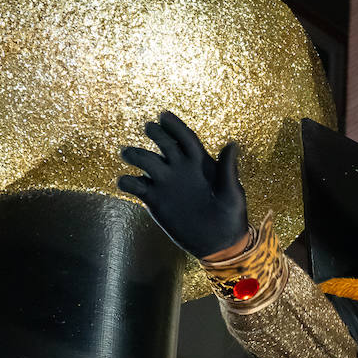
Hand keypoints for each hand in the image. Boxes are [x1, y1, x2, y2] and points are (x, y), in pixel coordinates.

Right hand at [118, 111, 248, 259]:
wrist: (219, 242)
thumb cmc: (231, 216)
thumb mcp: (233, 193)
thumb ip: (229, 170)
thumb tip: (232, 144)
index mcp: (200, 162)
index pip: (185, 138)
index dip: (175, 126)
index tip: (163, 115)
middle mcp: (180, 168)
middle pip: (164, 144)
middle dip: (156, 134)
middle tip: (148, 128)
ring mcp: (165, 183)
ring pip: (146, 161)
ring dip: (135, 155)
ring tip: (127, 153)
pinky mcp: (154, 199)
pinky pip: (136, 186)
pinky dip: (127, 182)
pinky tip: (124, 182)